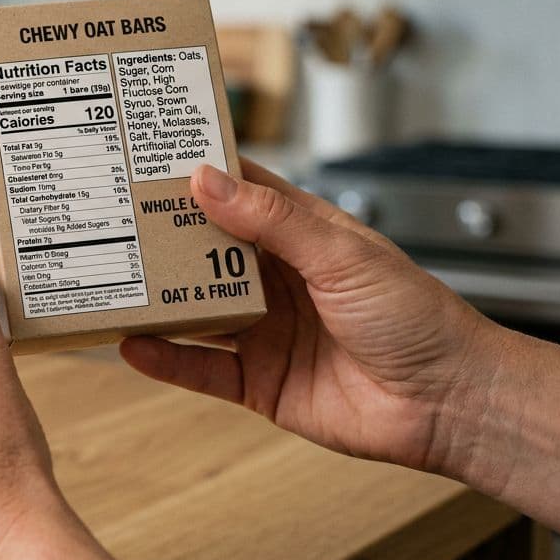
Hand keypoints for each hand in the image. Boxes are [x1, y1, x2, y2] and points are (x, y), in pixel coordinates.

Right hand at [122, 160, 498, 474]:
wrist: (450, 405)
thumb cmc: (417, 318)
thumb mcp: (342, 255)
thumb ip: (272, 221)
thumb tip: (208, 180)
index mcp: (302, 236)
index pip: (239, 193)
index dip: (198, 174)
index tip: (147, 155)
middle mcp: (277, 280)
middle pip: (205, 252)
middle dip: (162, 237)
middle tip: (110, 217)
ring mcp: (265, 332)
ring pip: (196, 310)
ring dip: (156, 298)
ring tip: (111, 280)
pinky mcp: (258, 383)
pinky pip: (201, 369)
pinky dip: (166, 359)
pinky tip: (132, 344)